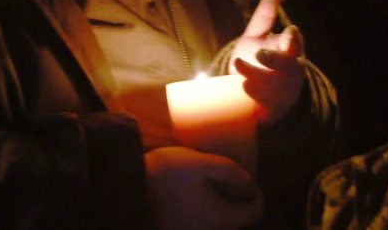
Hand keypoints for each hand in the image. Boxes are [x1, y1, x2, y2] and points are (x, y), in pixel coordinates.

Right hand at [145, 146, 262, 229]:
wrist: (129, 188)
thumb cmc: (167, 175)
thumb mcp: (200, 163)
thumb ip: (228, 171)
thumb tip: (249, 181)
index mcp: (221, 218)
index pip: (254, 213)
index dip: (258, 196)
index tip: (253, 182)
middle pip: (236, 221)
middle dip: (239, 203)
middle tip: (233, 182)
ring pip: (217, 223)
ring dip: (220, 207)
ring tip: (212, 186)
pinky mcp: (177, 229)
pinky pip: (200, 223)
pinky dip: (204, 212)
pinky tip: (194, 196)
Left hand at [230, 0, 305, 125]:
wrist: (259, 95)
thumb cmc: (259, 59)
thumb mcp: (259, 36)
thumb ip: (265, 15)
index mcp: (290, 50)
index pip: (295, 43)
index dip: (293, 38)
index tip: (290, 31)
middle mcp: (291, 71)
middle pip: (288, 66)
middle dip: (275, 59)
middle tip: (260, 53)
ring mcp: (284, 91)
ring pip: (275, 85)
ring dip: (256, 74)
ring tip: (237, 65)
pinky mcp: (274, 108)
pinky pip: (267, 104)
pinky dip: (255, 95)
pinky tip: (244, 86)